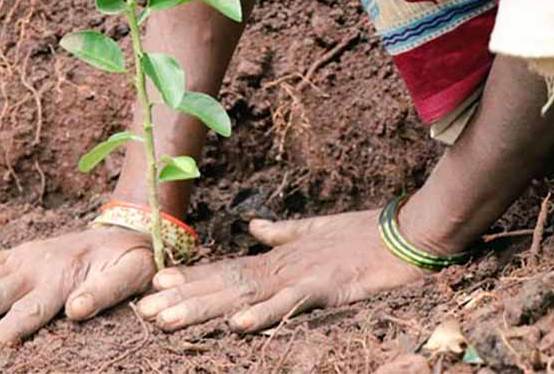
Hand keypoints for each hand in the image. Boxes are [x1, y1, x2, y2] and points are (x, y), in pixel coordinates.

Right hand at [0, 227, 153, 348]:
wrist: (126, 229)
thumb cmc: (129, 260)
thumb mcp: (131, 276)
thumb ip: (106, 293)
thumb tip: (75, 310)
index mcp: (60, 281)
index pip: (28, 312)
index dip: (5, 332)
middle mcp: (33, 270)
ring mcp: (21, 260)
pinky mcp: (16, 254)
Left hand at [137, 210, 426, 332]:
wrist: (409, 233)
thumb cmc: (367, 235)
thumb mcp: (317, 232)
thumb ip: (283, 233)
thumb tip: (255, 227)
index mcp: (280, 258)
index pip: (227, 270)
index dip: (191, 280)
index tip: (155, 288)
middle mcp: (282, 266)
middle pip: (224, 285)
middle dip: (183, 299)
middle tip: (143, 313)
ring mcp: (301, 276)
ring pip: (243, 294)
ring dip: (204, 308)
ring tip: (167, 320)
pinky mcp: (325, 287)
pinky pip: (290, 304)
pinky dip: (263, 314)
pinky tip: (236, 325)